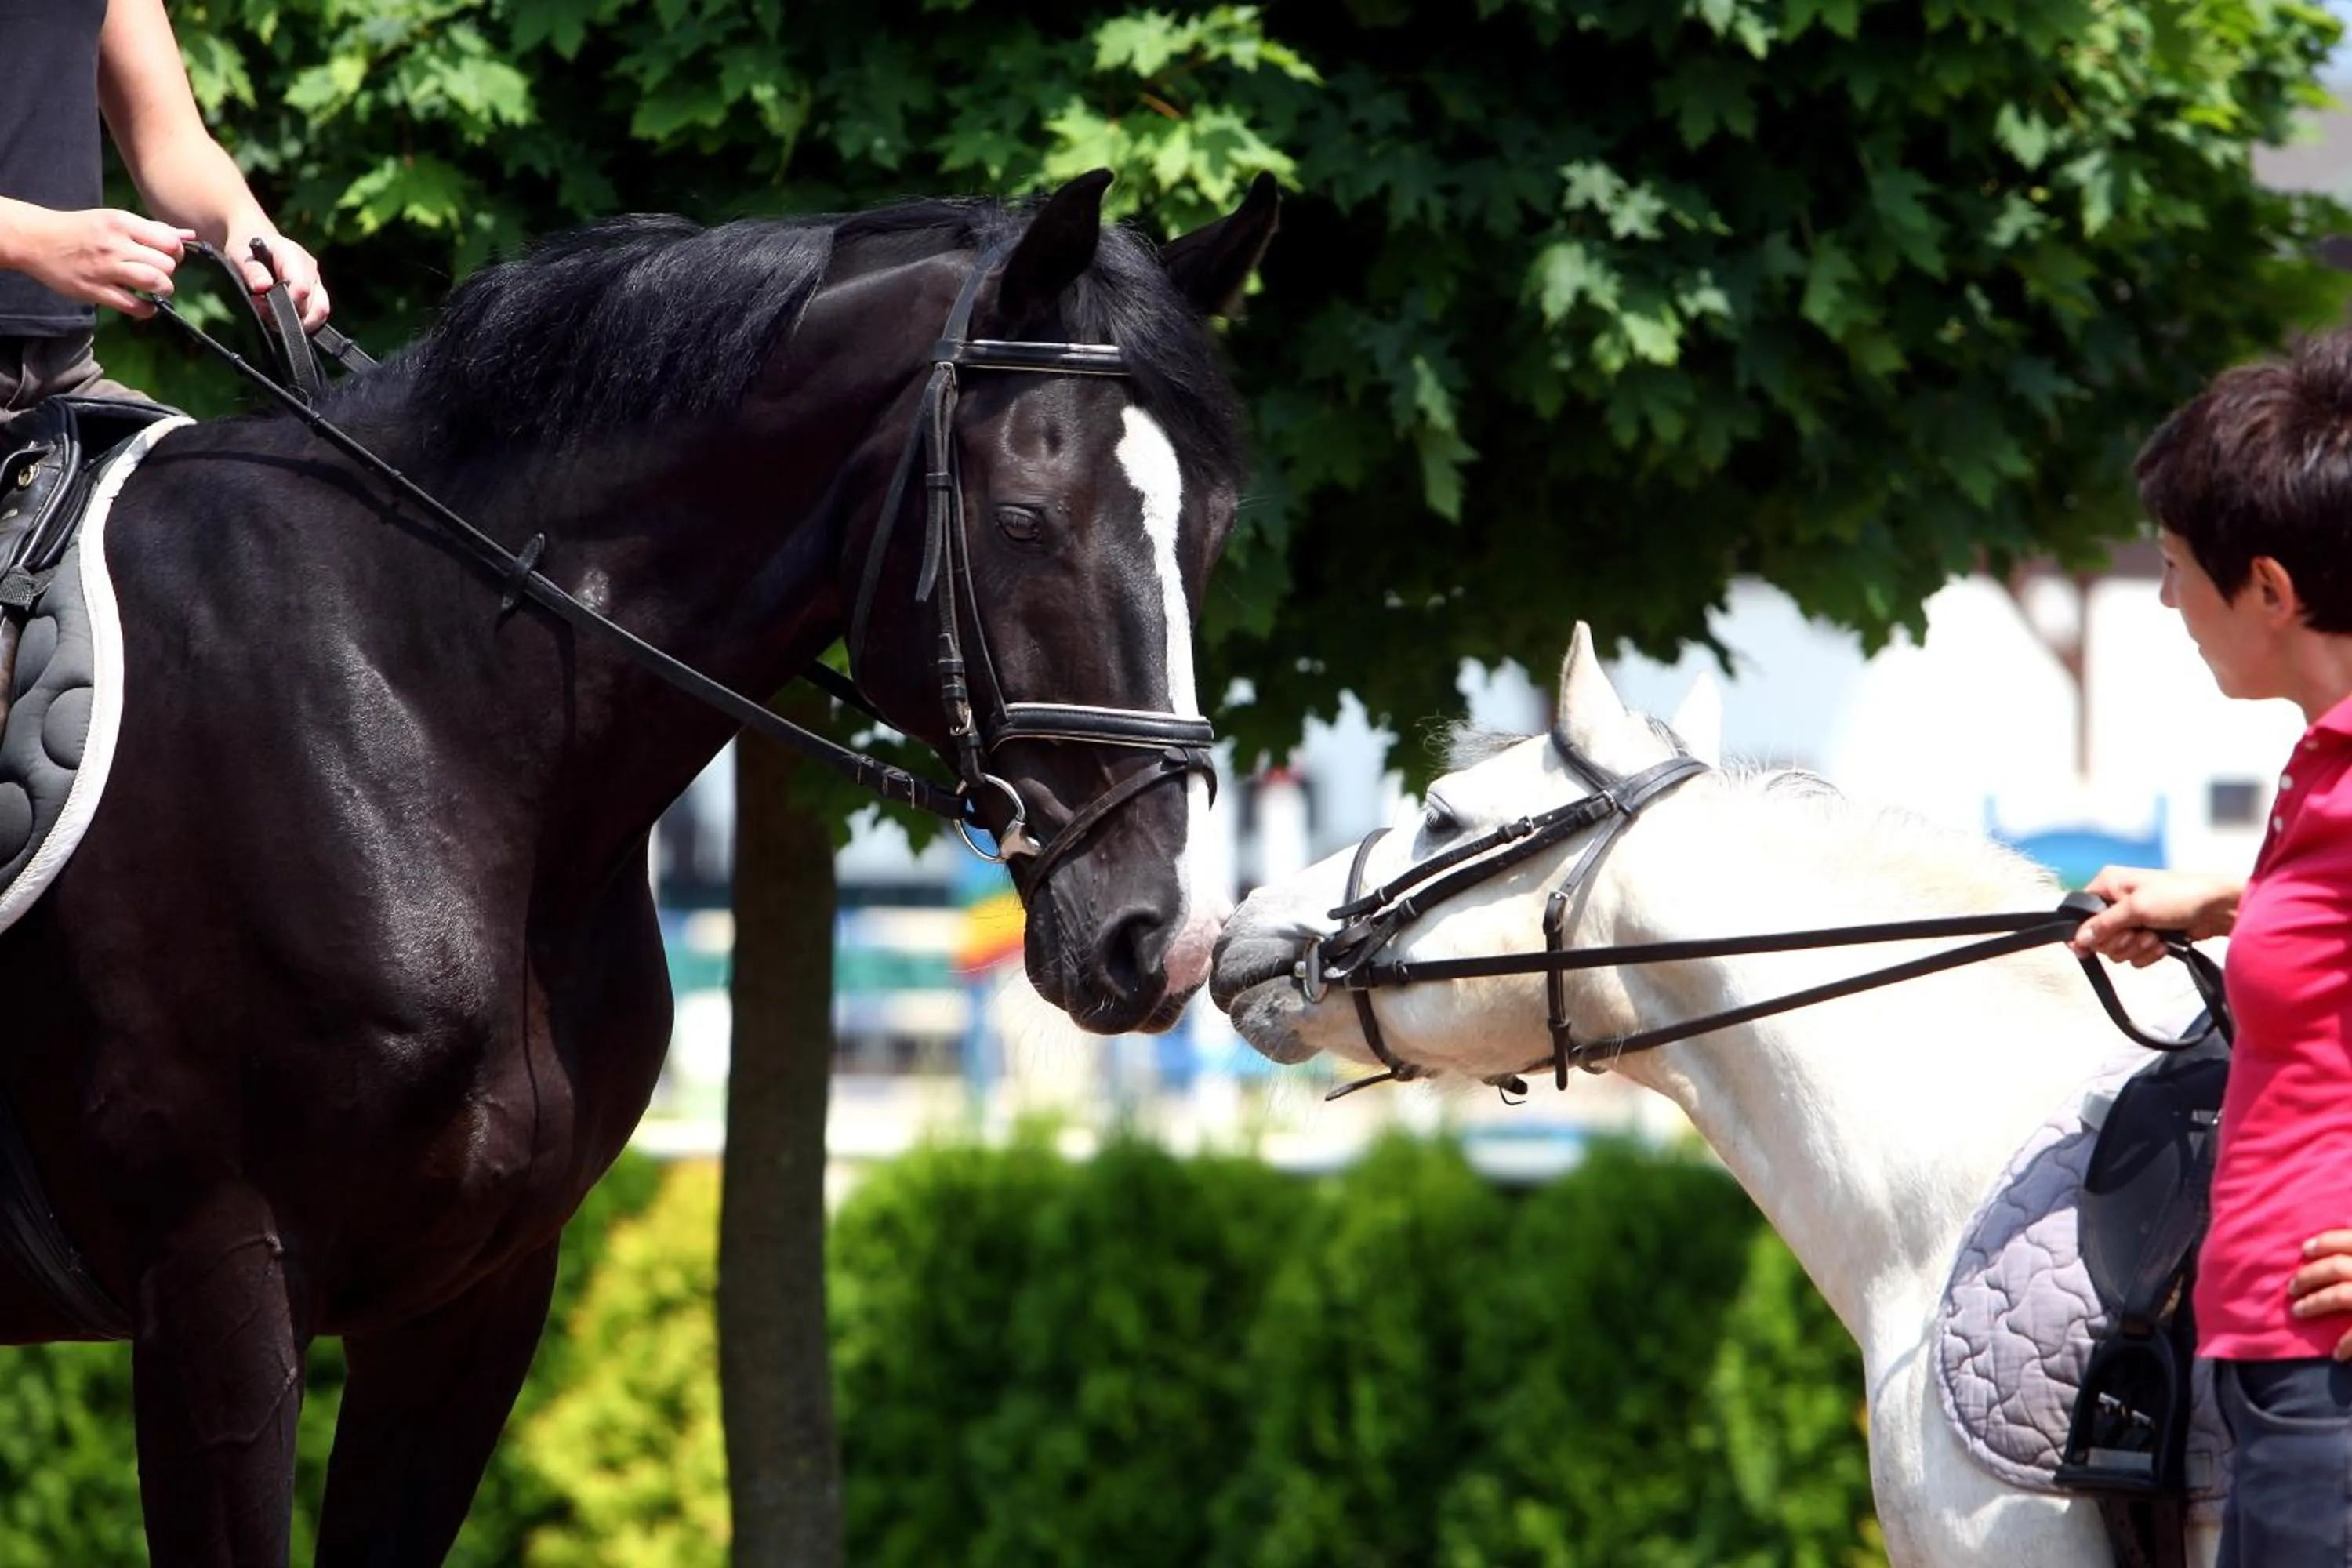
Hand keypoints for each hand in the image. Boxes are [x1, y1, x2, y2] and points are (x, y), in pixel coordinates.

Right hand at [14, 207, 190, 316]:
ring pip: (154, 282)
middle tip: (159, 273)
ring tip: (156, 289)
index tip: (169, 257)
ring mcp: (104, 268)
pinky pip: (133, 305)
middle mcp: (114, 244)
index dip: (177, 253)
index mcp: (121, 222)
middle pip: (166, 264)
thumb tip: (189, 235)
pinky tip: (146, 305)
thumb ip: (152, 229)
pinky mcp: (94, 290)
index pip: (170, 241)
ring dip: (163, 289)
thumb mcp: (114, 219)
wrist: (35, 238)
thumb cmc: (81, 229)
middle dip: (169, 272)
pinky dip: (147, 309)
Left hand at [227, 229, 329, 330]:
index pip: (301, 286)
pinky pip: (318, 315)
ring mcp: (316, 282)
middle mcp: (310, 269)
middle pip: (314, 303)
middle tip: (263, 313)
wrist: (251, 244)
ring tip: (273, 320)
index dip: (287, 303)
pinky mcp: (317, 294)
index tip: (264, 305)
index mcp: (293, 255)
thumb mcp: (238, 255)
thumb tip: (262, 286)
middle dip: (289, 316)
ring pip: (320, 312)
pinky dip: (302, 323)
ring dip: (298, 323)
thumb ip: (252, 271)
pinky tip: (282, 321)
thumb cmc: (244, 250)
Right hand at [2065, 865, 2239, 966]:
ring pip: (2117, 948)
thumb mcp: (2135, 908)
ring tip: (2155, 938)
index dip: (2084, 931)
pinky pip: (2135, 954)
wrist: (2219, 908)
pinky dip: (2149, 953)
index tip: (2088, 947)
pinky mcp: (2149, 934)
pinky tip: (2164, 945)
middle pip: (2098, 935)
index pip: (2080, 912)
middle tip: (2138, 934)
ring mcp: (2134, 919)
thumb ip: (2103, 924)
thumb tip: (2076, 939)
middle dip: (2119, 941)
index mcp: (2109, 884)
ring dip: (2137, 948)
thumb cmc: (2179, 896)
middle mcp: (2117, 901)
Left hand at [2290, 1228, 2351, 1358]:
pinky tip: (2336, 1354)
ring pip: (2341, 1295)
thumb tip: (2349, 1222)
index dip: (2326, 1242)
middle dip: (2310, 1276)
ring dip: (2315, 1303)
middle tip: (2291, 1287)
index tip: (2304, 1249)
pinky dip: (2348, 1344)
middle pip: (2338, 1268)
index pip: (2350, 1240)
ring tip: (2298, 1311)